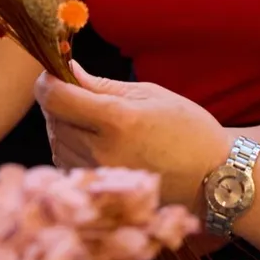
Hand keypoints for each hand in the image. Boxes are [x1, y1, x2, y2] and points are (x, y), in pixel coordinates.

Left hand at [34, 63, 230, 208]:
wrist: (211, 179)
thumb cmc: (187, 130)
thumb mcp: (149, 94)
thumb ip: (101, 85)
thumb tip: (66, 69)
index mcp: (118, 120)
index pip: (56, 98)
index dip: (48, 80)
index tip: (54, 71)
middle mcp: (102, 151)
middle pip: (53, 119)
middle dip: (58, 100)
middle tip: (78, 91)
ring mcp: (99, 175)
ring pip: (56, 142)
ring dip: (63, 124)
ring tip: (91, 118)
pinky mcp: (99, 190)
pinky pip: (67, 162)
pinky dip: (70, 146)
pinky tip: (93, 140)